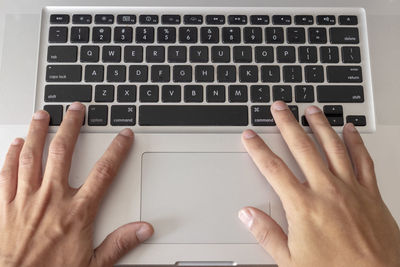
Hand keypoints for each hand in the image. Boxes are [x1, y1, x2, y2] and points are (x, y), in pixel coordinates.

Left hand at [0, 102, 152, 266]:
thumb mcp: (94, 265)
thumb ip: (120, 243)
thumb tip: (144, 230)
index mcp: (77, 212)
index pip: (104, 172)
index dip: (117, 150)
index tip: (123, 135)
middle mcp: (52, 199)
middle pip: (63, 153)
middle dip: (71, 127)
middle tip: (75, 109)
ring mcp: (26, 200)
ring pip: (32, 157)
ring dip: (38, 133)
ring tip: (43, 115)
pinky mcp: (5, 206)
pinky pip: (6, 174)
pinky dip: (11, 156)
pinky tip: (15, 143)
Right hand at [239, 101, 399, 266]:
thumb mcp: (290, 261)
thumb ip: (267, 234)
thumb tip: (247, 214)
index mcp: (303, 206)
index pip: (273, 168)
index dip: (258, 149)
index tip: (250, 135)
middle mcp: (326, 191)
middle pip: (302, 148)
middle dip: (287, 124)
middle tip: (279, 107)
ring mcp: (350, 189)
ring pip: (332, 147)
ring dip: (320, 125)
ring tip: (311, 109)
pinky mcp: (371, 194)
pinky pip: (362, 160)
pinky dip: (355, 142)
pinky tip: (349, 129)